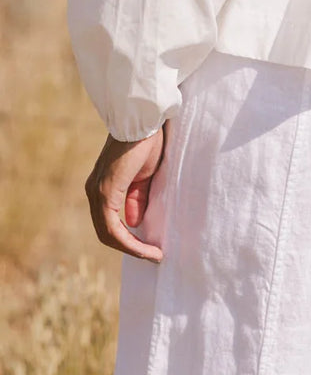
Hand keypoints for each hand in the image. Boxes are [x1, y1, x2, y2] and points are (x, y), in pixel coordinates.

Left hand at [85, 128, 164, 261]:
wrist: (143, 119)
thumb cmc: (147, 140)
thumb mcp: (145, 175)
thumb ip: (137, 198)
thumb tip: (133, 223)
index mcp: (102, 186)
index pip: (109, 223)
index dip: (128, 240)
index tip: (151, 248)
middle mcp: (94, 191)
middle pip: (106, 233)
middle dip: (131, 248)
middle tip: (153, 255)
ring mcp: (97, 192)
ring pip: (107, 234)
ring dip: (132, 248)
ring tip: (153, 254)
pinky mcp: (105, 191)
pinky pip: (112, 227)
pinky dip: (129, 242)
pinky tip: (146, 247)